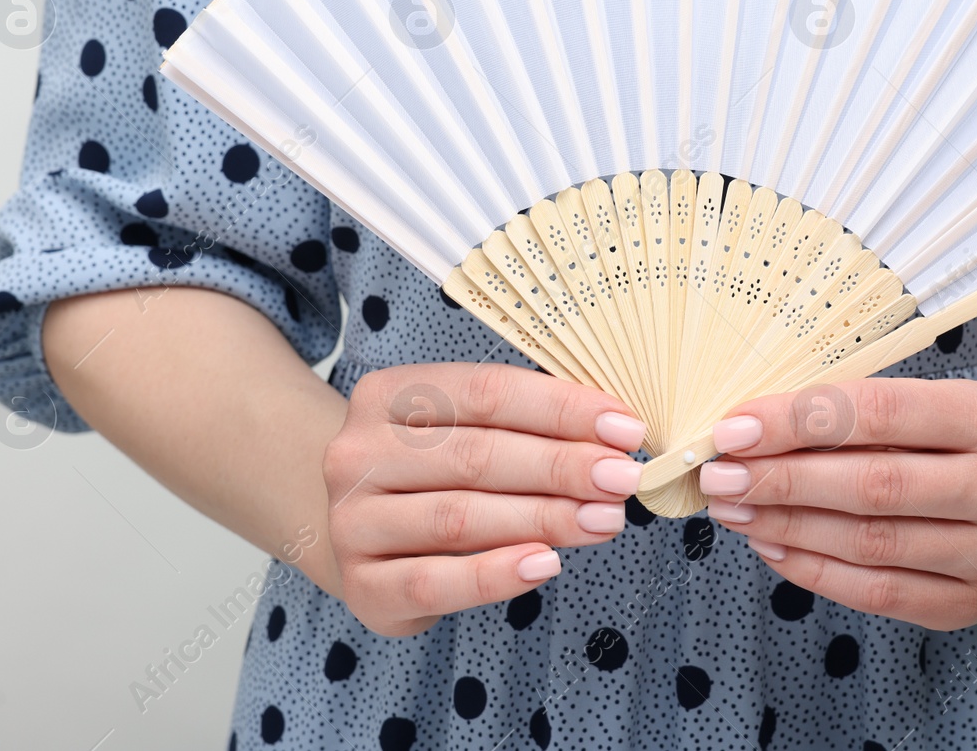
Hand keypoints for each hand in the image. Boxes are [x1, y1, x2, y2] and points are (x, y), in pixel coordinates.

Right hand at [323, 362, 647, 636]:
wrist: (362, 538)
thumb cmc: (430, 476)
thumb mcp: (463, 432)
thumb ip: (524, 426)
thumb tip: (612, 434)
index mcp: (387, 395)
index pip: (486, 391)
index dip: (561, 409)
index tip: (624, 428)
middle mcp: (358, 453)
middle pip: (476, 455)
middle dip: (562, 466)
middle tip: (622, 479)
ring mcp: (352, 521)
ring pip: (460, 517)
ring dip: (544, 518)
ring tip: (603, 520)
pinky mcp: (362, 585)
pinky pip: (435, 581)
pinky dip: (496, 574)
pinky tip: (546, 564)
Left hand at [700, 377, 976, 630]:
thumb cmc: (955, 437)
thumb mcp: (924, 402)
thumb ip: (848, 411)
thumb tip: (748, 431)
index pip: (878, 414)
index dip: (796, 422)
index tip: (733, 429)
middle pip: (871, 485)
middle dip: (781, 480)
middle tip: (719, 476)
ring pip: (868, 543)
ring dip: (786, 525)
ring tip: (734, 508)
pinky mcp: (970, 604)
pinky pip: (875, 592)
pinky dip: (812, 568)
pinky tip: (770, 543)